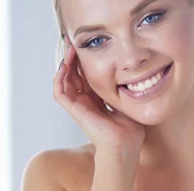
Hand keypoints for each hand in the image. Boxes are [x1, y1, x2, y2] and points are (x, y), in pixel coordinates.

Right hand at [54, 37, 145, 157]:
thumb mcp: (129, 104)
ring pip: (65, 81)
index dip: (86, 63)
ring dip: (66, 64)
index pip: (88, 78)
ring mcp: (79, 107)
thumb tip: (133, 77)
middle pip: (75, 76)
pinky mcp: (74, 110)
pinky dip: (60, 77)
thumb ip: (125, 92)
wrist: (124, 145)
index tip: (89, 48)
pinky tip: (65, 65)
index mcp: (98, 103)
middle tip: (75, 43)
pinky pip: (60, 91)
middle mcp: (86, 103)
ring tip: (70, 49)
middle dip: (75, 59)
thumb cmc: (130, 132)